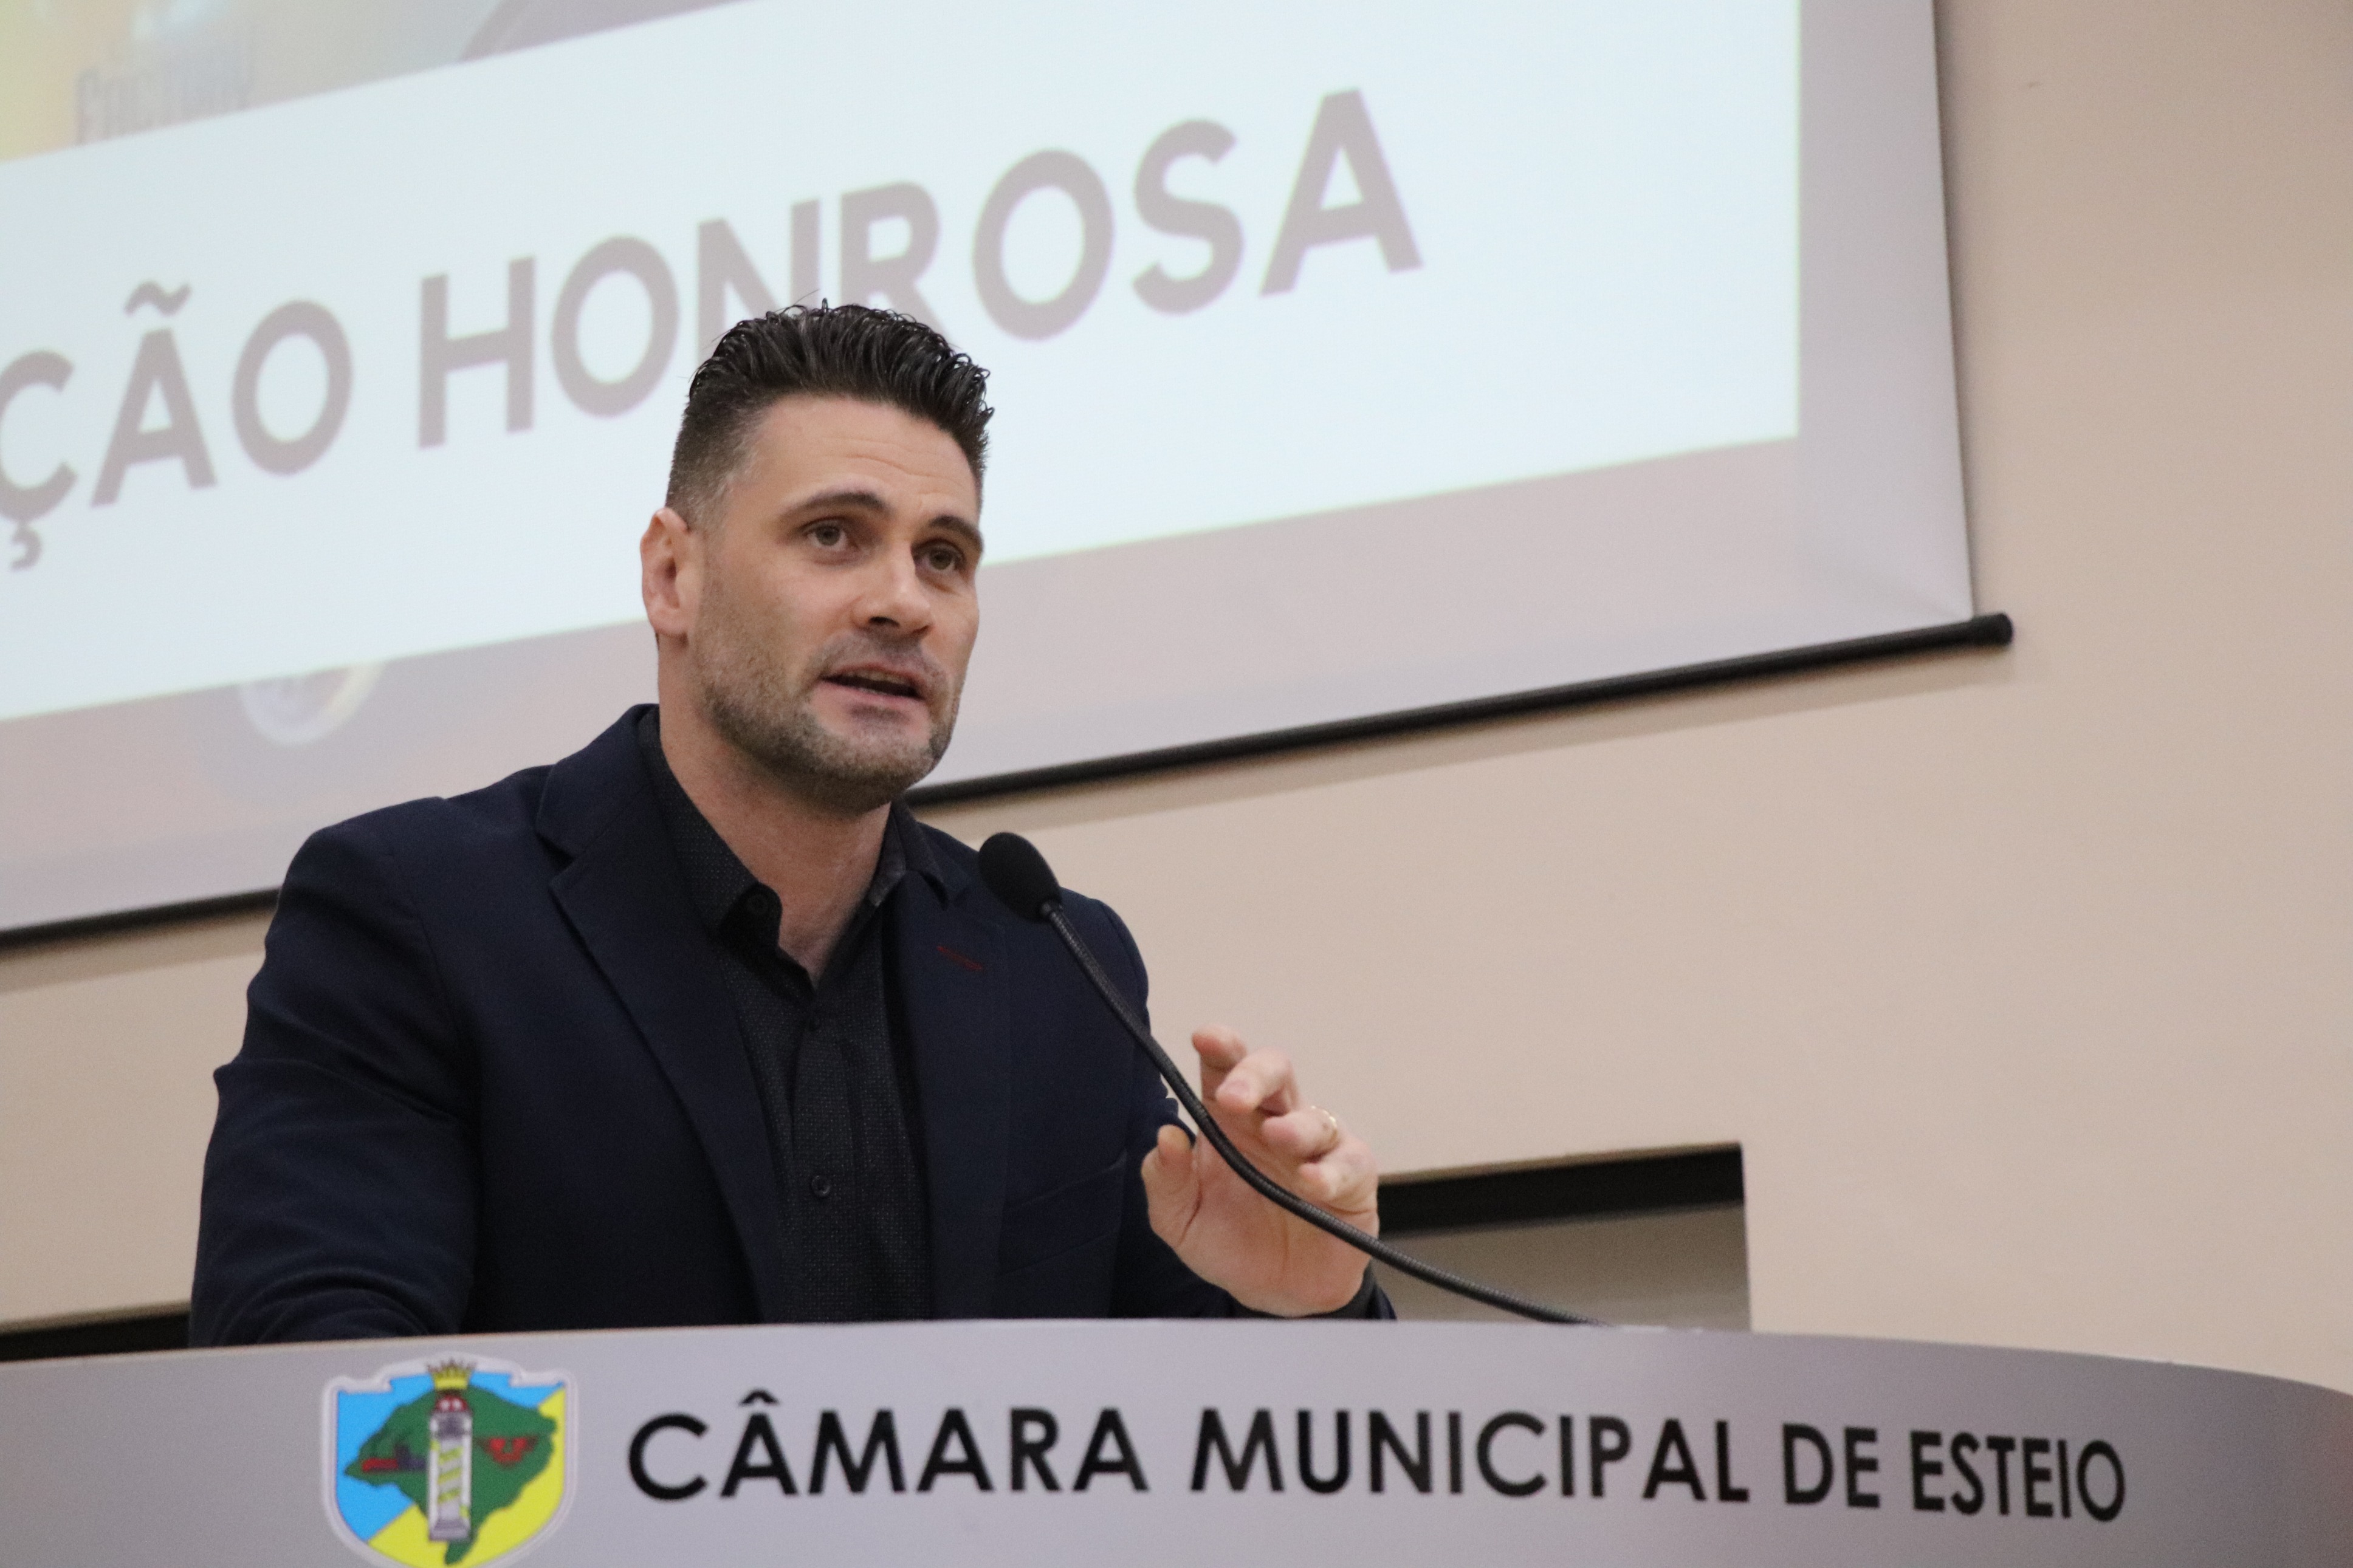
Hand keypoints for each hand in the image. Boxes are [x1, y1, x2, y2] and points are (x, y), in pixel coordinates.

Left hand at [1138, 1025, 1379, 1314]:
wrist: (1276, 1294)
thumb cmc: (1230, 1242)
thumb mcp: (1181, 1220)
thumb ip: (1166, 1181)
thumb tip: (1165, 1137)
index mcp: (1229, 1121)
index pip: (1225, 1070)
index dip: (1220, 1047)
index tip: (1205, 1038)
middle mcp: (1274, 1123)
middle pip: (1274, 1074)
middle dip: (1254, 1074)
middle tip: (1231, 1097)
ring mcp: (1317, 1149)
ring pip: (1315, 1117)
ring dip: (1296, 1125)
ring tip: (1277, 1136)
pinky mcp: (1352, 1181)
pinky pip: (1349, 1164)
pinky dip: (1330, 1171)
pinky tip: (1311, 1181)